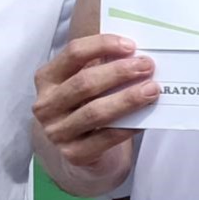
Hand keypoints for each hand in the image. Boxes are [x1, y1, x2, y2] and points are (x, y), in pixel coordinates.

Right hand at [34, 32, 154, 194]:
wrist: (78, 150)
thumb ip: (101, 67)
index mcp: (47, 79)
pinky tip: (146, 117)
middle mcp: (46, 105)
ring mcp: (57, 132)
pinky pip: (106, 137)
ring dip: (127, 98)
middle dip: (119, 72)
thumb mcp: (86, 84)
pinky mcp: (73, 154)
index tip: (131, 46)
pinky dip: (129, 126)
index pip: (73, 54)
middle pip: (85, 83)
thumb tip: (135, 54)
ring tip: (152, 89)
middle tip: (147, 66)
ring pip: (95, 112)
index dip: (102, 45)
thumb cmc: (86, 106)